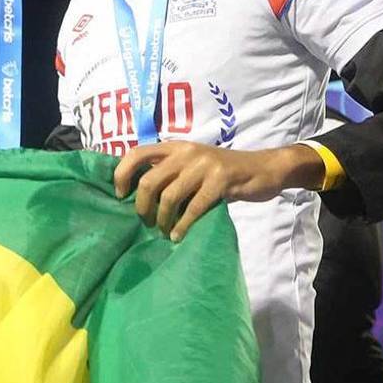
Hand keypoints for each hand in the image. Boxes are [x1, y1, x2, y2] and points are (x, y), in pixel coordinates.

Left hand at [113, 142, 324, 241]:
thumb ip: (170, 171)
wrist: (263, 169)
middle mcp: (186, 152)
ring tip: (164, 231)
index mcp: (175, 146)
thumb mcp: (192, 164)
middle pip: (149, 181)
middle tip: (146, 221)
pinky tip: (178, 236)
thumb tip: (137, 194)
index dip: (122, 174)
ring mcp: (203, 165)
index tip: (120, 194)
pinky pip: (193, 208)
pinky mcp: (220, 181)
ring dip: (163, 220)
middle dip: (142, 206)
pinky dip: (182, 226)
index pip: (136, 153)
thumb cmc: (222, 171)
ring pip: (169, 197)